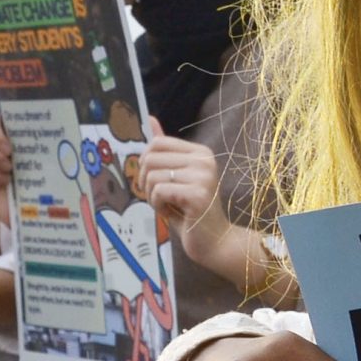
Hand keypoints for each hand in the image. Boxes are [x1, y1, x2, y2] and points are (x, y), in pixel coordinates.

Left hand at [132, 117, 231, 242]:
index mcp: (200, 152)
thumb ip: (165, 151)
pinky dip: (157, 205)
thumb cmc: (192, 211)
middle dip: (145, 181)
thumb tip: (150, 119)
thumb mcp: (176, 177)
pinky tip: (172, 212)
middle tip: (158, 196)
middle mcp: (204, 160)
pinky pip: (158, 192)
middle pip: (150, 158)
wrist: (215, 242)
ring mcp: (203, 177)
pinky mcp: (197, 195)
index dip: (146, 163)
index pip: (157, 143)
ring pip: (152, 176)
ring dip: (152, 196)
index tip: (155, 181)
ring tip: (168, 205)